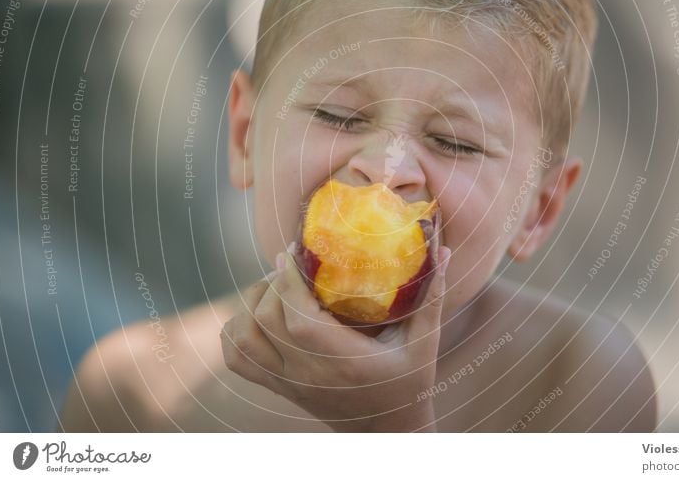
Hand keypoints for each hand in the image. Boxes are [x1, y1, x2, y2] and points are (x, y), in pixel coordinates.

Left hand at [221, 242, 451, 431]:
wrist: (386, 431)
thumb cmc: (408, 382)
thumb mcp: (425, 342)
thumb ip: (433, 296)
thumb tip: (441, 248)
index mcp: (344, 361)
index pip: (299, 320)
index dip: (288, 281)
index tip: (293, 252)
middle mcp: (309, 374)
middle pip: (266, 321)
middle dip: (272, 283)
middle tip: (291, 264)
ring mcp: (288, 383)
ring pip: (244, 338)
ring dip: (252, 303)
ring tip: (275, 286)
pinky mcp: (277, 387)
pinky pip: (237, 358)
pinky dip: (236, 330)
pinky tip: (259, 313)